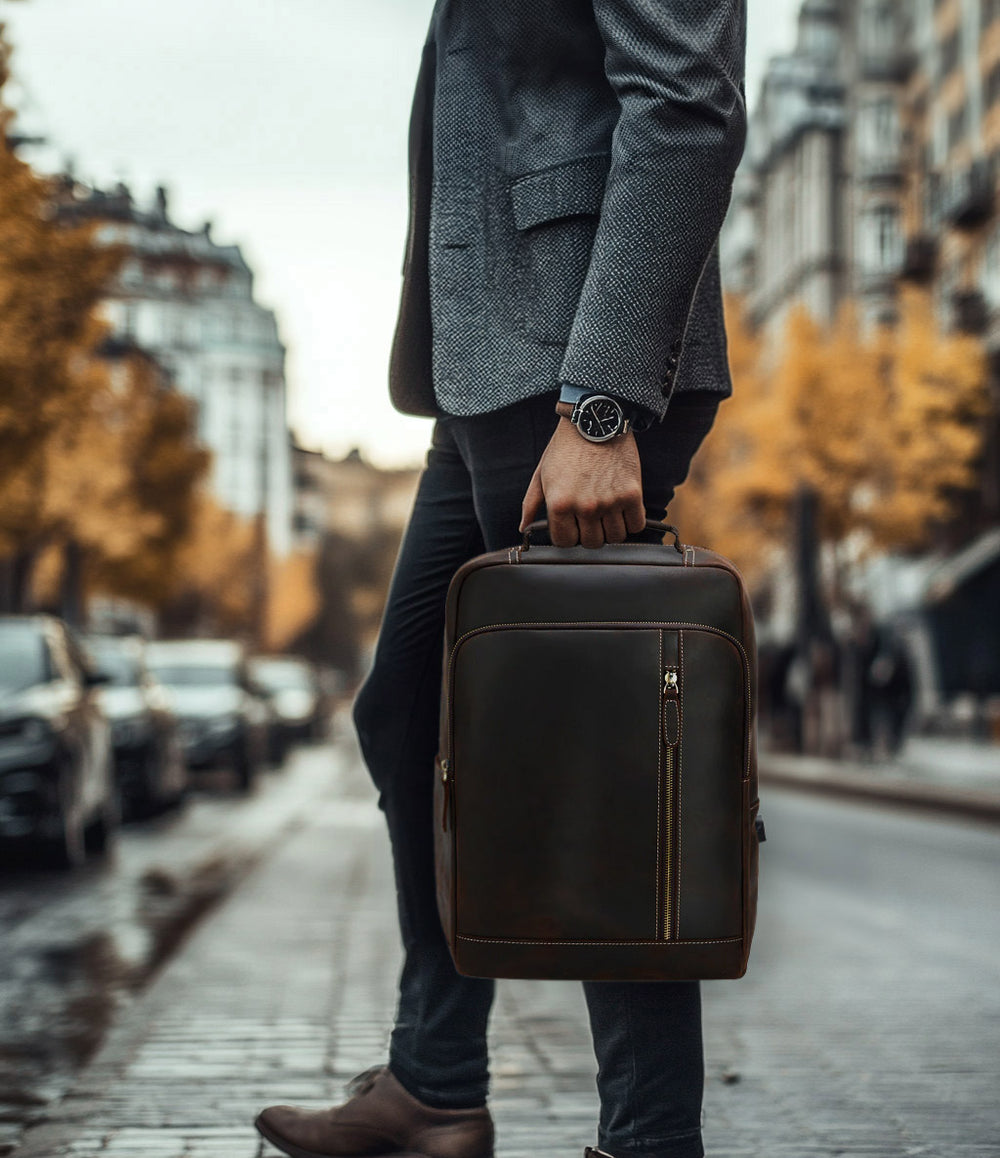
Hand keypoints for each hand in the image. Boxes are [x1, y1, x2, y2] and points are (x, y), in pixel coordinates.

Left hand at [519, 417, 645, 546]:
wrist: (595, 420)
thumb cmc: (566, 446)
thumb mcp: (541, 473)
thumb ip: (531, 503)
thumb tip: (523, 527)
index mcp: (560, 504)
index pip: (564, 542)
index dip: (568, 535)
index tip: (572, 526)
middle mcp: (585, 507)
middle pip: (592, 543)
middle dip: (590, 533)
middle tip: (591, 518)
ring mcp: (610, 502)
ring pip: (615, 537)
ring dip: (611, 529)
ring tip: (607, 513)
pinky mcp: (632, 494)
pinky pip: (636, 525)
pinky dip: (632, 521)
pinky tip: (624, 510)